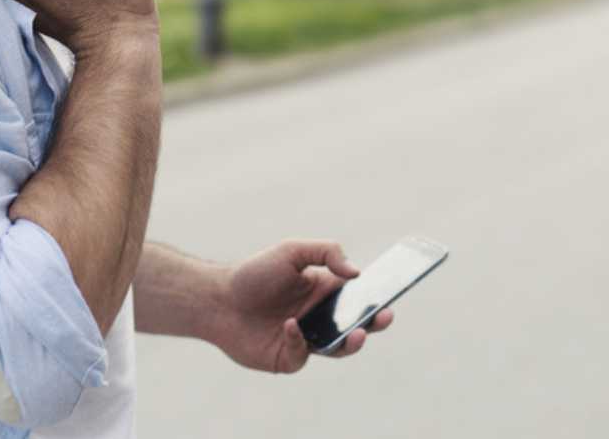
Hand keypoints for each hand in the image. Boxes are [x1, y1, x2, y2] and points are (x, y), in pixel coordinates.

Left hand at [210, 240, 394, 373]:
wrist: (217, 299)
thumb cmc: (254, 273)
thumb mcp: (291, 251)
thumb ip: (326, 253)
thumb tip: (356, 273)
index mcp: (324, 291)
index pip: (358, 296)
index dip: (376, 297)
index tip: (391, 295)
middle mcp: (318, 316)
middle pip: (356, 324)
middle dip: (374, 323)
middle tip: (383, 317)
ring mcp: (306, 339)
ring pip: (338, 346)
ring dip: (351, 341)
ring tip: (357, 332)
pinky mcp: (289, 357)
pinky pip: (304, 354)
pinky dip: (300, 340)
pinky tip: (289, 325)